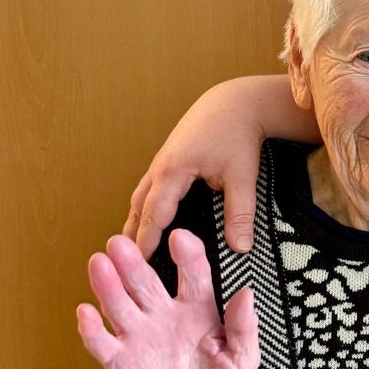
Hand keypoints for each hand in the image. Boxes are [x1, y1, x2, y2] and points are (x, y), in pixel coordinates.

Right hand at [76, 231, 258, 368]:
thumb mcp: (242, 360)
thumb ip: (244, 328)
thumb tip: (246, 294)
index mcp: (197, 311)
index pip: (192, 275)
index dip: (187, 256)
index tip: (180, 238)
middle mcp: (164, 316)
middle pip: (145, 282)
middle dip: (133, 262)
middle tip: (121, 241)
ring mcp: (139, 337)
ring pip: (120, 304)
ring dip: (108, 285)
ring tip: (99, 263)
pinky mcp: (120, 363)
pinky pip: (102, 343)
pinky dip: (91, 329)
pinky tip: (85, 311)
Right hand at [124, 76, 313, 258]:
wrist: (236, 102)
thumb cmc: (238, 135)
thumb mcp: (242, 176)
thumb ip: (240, 214)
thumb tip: (240, 248)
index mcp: (173, 171)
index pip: (153, 215)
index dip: (145, 242)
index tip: (138, 266)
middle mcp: (160, 167)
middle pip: (138, 207)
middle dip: (131, 236)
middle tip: (125, 266)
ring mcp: (161, 161)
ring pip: (140, 197)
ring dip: (134, 221)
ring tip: (130, 249)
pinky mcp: (168, 159)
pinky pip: (149, 188)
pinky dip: (144, 207)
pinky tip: (149, 220)